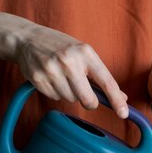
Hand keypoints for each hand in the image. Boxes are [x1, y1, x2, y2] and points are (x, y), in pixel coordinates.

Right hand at [13, 24, 128, 117]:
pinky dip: (56, 92)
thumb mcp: (84, 54)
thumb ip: (102, 76)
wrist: (27, 38)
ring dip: (70, 94)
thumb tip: (122, 98)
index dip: (116, 100)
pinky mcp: (38, 79)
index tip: (124, 113)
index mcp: (86, 53)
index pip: (106, 82)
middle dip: (90, 103)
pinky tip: (52, 79)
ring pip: (71, 99)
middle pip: (87, 99)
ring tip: (63, 78)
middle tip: (87, 96)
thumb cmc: (62, 47)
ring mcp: (52, 70)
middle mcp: (69, 62)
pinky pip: (55, 98)